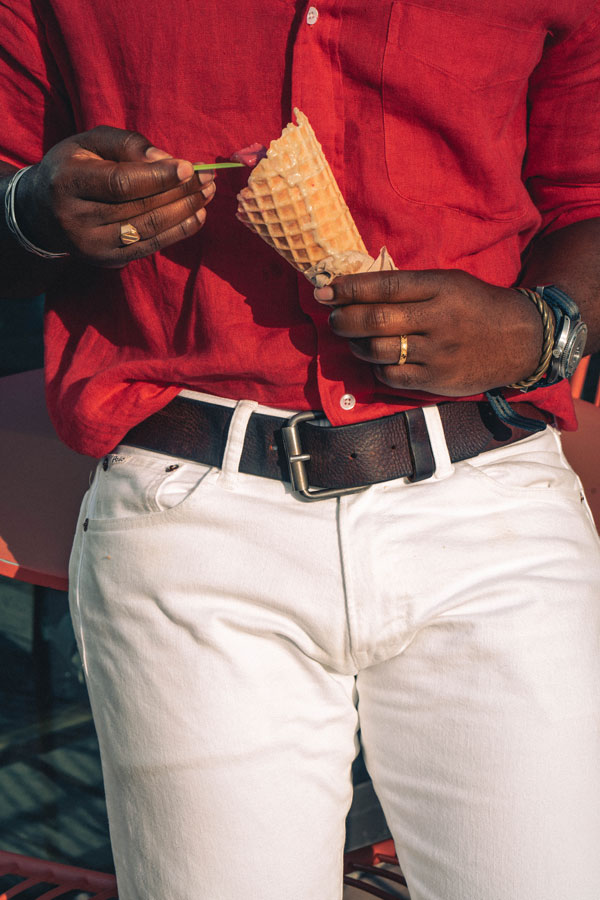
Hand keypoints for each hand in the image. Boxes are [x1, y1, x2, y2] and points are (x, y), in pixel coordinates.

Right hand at [15, 126, 215, 266]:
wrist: (43, 212)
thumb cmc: (74, 168)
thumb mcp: (90, 144)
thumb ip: (127, 144)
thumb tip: (167, 160)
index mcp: (67, 182)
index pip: (120, 183)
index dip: (157, 177)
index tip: (188, 167)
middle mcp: (76, 219)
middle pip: (139, 208)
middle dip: (179, 193)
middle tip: (208, 179)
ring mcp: (91, 245)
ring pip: (148, 230)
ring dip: (185, 213)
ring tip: (207, 195)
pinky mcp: (106, 260)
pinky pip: (149, 247)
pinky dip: (178, 232)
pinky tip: (198, 217)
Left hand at [314, 269, 543, 395]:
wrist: (520, 340)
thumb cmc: (477, 307)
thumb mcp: (450, 283)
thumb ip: (411, 287)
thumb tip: (359, 291)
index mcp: (440, 288)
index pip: (385, 286)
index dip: (350, 289)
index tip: (326, 290)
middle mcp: (437, 319)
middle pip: (376, 320)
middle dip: (345, 319)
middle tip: (334, 318)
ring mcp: (437, 352)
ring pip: (379, 350)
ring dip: (356, 345)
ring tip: (352, 338)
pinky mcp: (436, 379)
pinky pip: (392, 376)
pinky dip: (376, 368)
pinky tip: (376, 360)